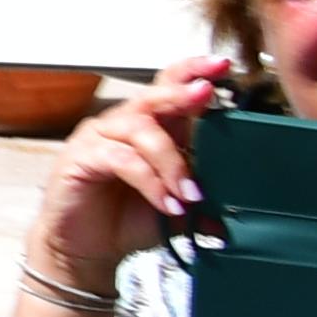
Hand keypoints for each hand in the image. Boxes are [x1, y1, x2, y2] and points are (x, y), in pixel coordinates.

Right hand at [39, 58, 223, 280]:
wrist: (86, 250)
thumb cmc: (128, 220)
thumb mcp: (178, 208)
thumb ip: (205, 201)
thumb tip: (238, 211)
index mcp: (152, 127)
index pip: (171, 86)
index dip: (195, 71)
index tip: (223, 66)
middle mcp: (124, 125)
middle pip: (154, 96)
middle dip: (183, 93)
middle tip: (206, 93)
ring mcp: (99, 138)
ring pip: (141, 130)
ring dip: (171, 162)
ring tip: (189, 195)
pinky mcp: (79, 158)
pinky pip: (122, 160)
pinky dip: (150, 182)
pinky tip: (166, 204)